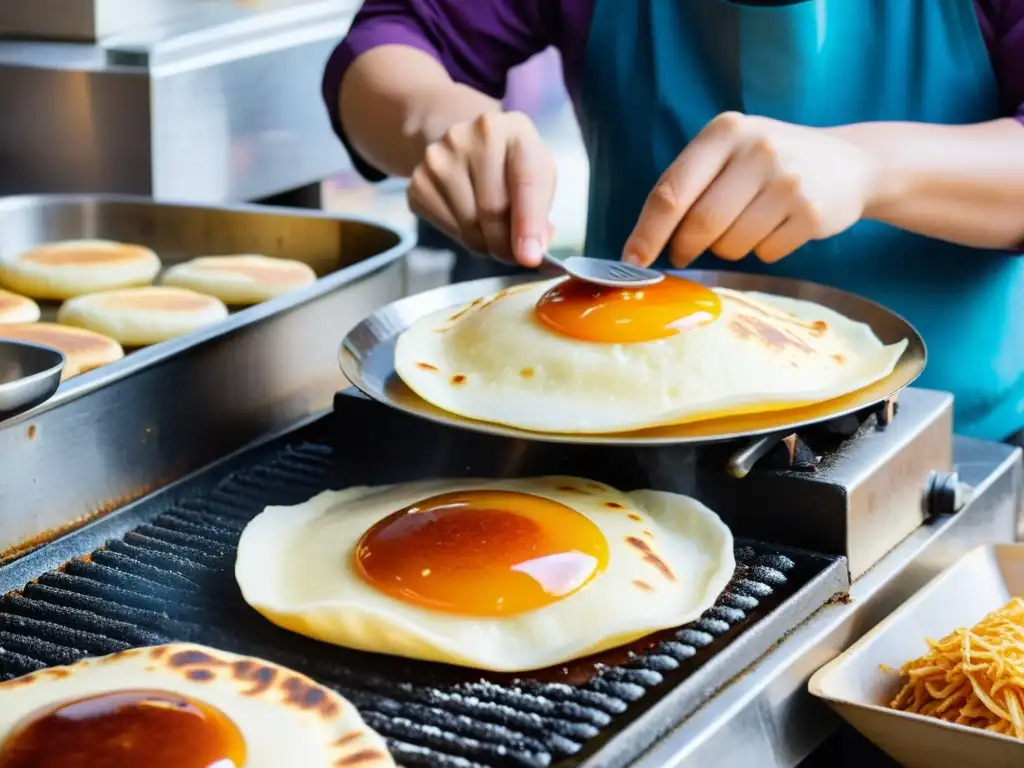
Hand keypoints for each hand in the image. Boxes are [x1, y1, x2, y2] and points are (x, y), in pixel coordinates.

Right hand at [407, 111, 555, 266]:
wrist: (466, 144)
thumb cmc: (510, 163)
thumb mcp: (538, 174)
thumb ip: (540, 210)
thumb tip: (531, 250)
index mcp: (513, 130)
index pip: (525, 181)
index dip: (528, 224)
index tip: (530, 258)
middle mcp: (473, 136)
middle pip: (492, 209)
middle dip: (505, 243)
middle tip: (514, 255)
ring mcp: (439, 157)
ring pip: (468, 224)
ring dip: (485, 244)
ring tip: (493, 236)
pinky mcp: (418, 181)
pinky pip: (446, 228)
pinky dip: (464, 238)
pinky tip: (471, 224)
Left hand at [623, 112, 882, 267]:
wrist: (850, 162)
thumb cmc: (770, 164)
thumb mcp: (730, 153)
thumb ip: (690, 185)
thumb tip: (643, 243)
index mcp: (724, 132)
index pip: (671, 192)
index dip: (647, 233)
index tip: (632, 260)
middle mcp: (757, 150)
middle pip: (700, 224)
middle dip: (685, 248)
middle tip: (684, 254)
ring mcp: (788, 181)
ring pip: (730, 245)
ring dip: (728, 249)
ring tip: (747, 225)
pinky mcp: (811, 212)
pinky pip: (764, 253)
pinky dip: (761, 251)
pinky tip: (778, 227)